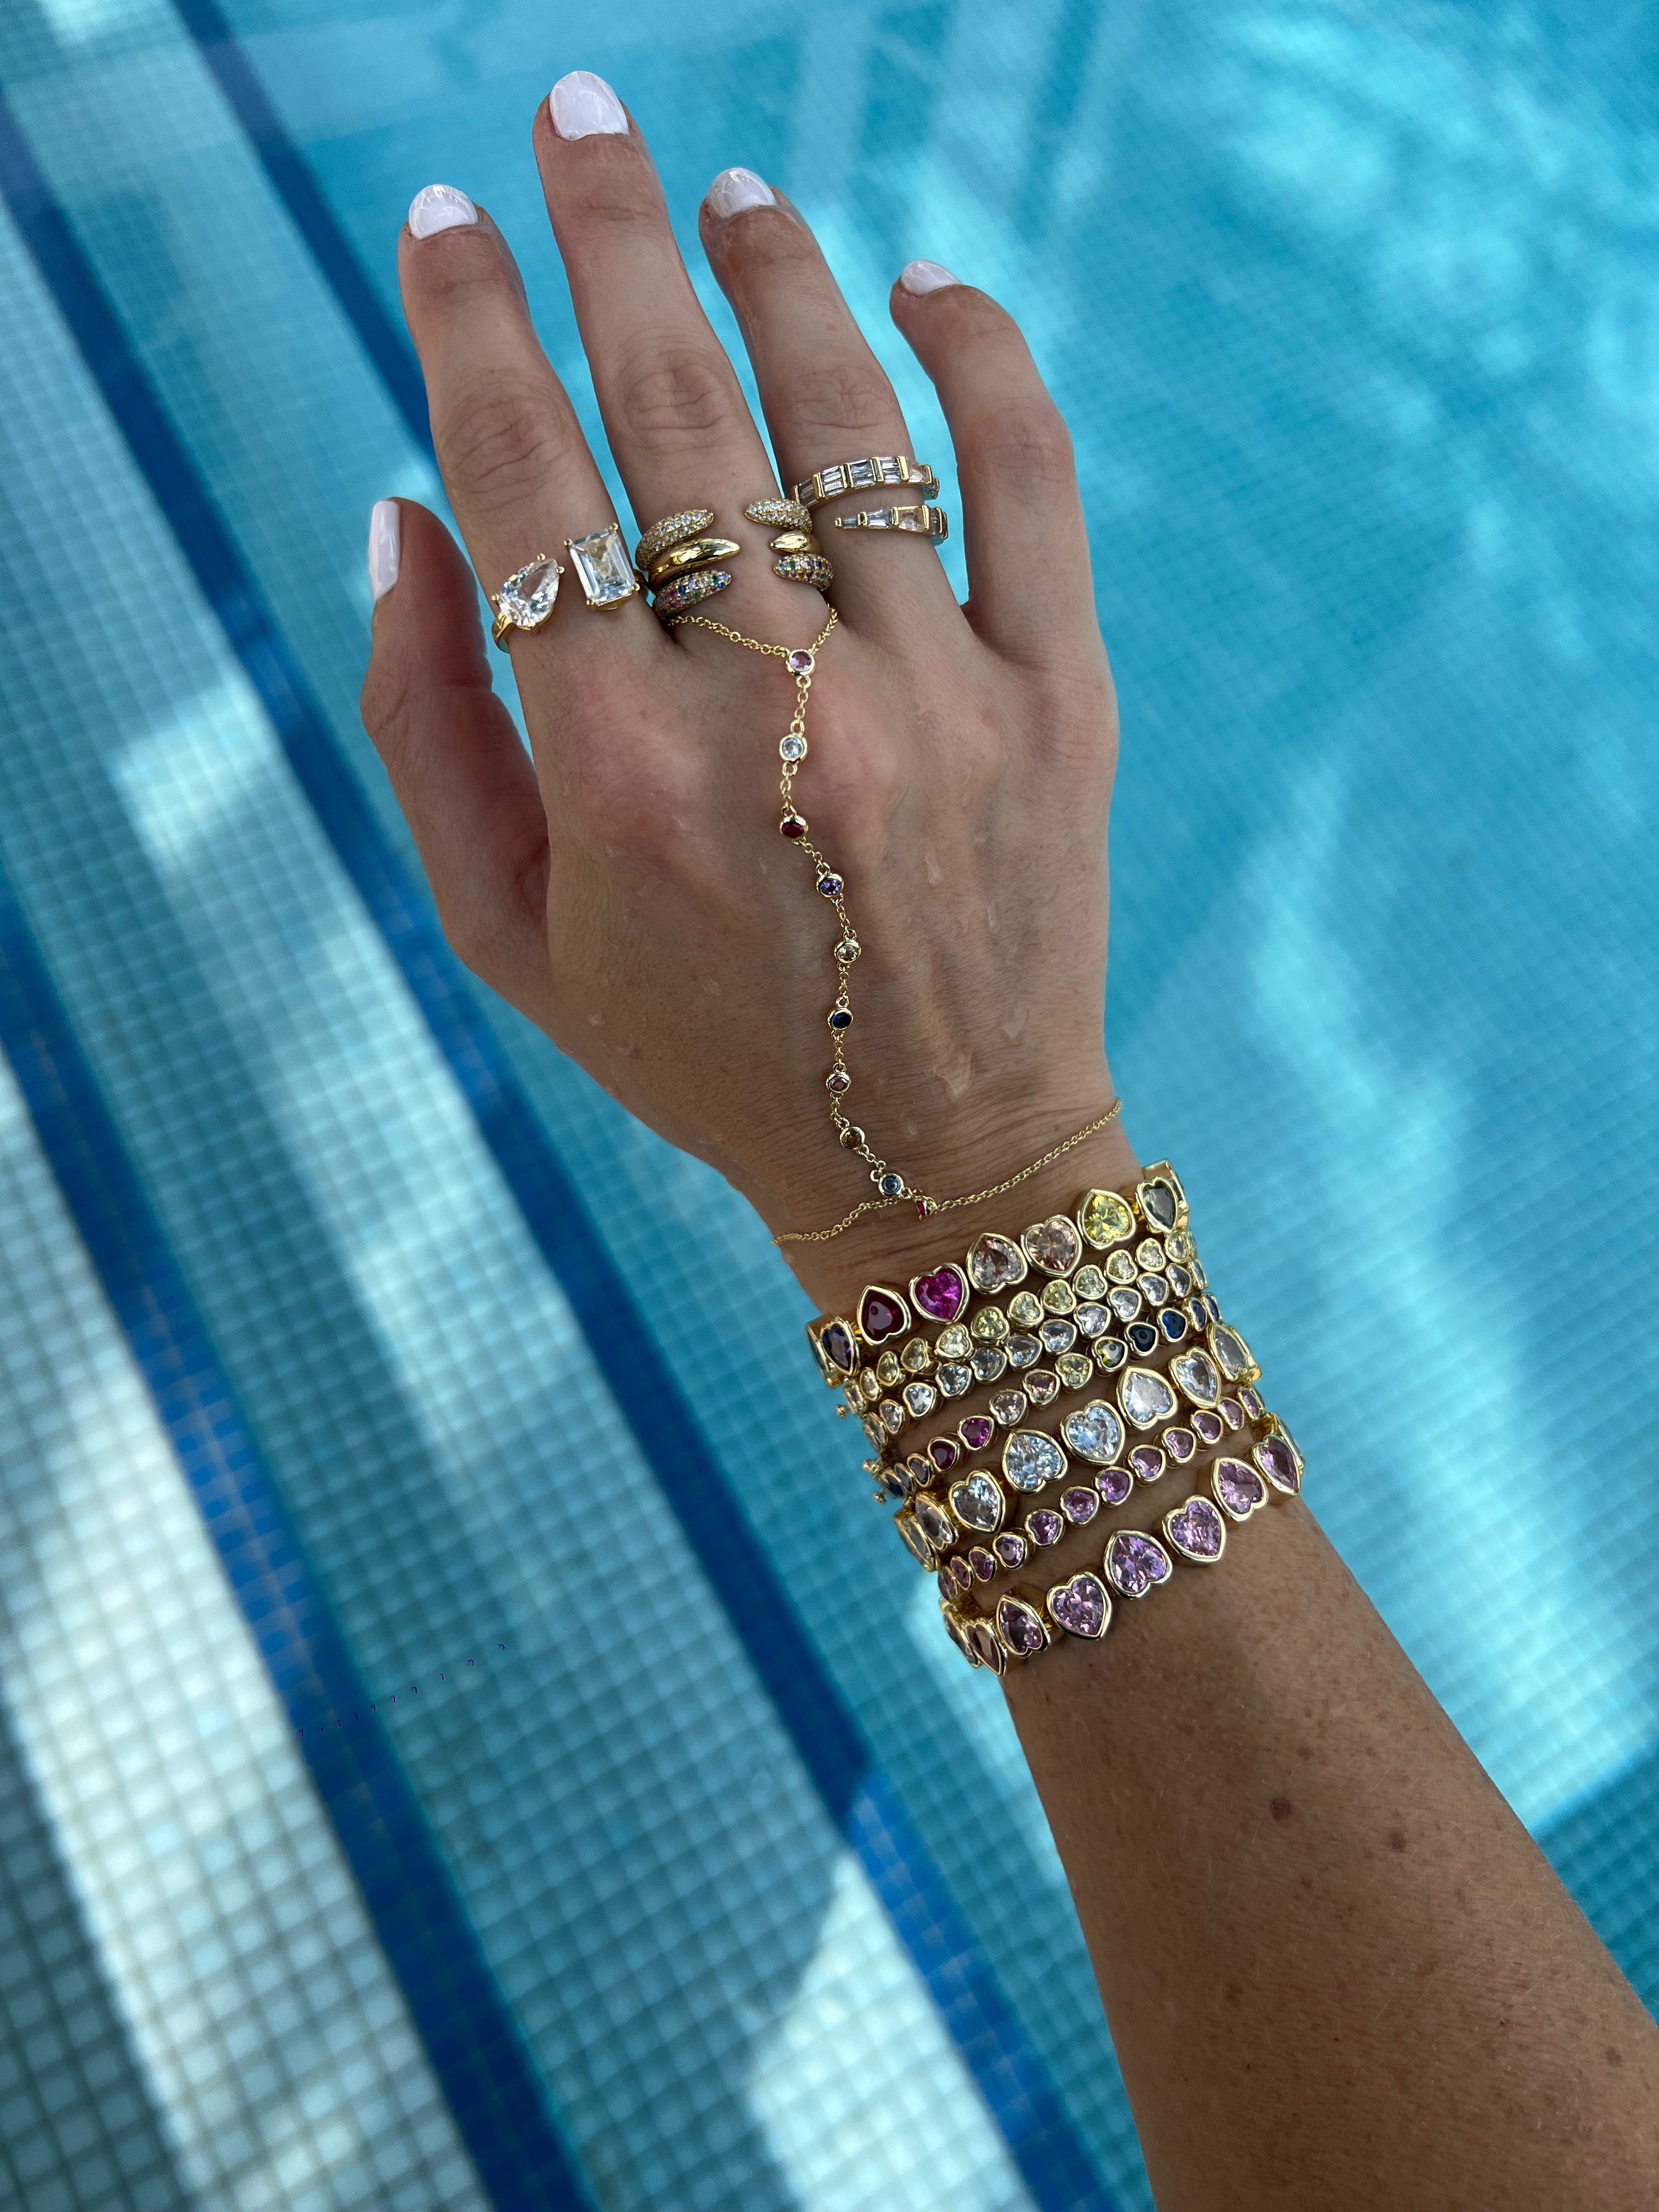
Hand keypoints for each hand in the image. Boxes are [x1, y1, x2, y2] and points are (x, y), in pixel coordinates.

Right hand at [361, 77, 1130, 1305]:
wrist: (932, 1158)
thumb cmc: (702, 1047)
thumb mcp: (509, 932)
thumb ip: (427, 727)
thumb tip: (406, 510)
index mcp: (622, 773)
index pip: (525, 484)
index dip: (469, 328)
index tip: (444, 223)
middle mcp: (779, 714)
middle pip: (676, 412)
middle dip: (609, 239)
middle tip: (580, 123)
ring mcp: (936, 699)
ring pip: (847, 423)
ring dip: (779, 280)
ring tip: (732, 197)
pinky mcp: (1061, 705)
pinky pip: (1031, 487)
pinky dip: (984, 363)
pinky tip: (931, 288)